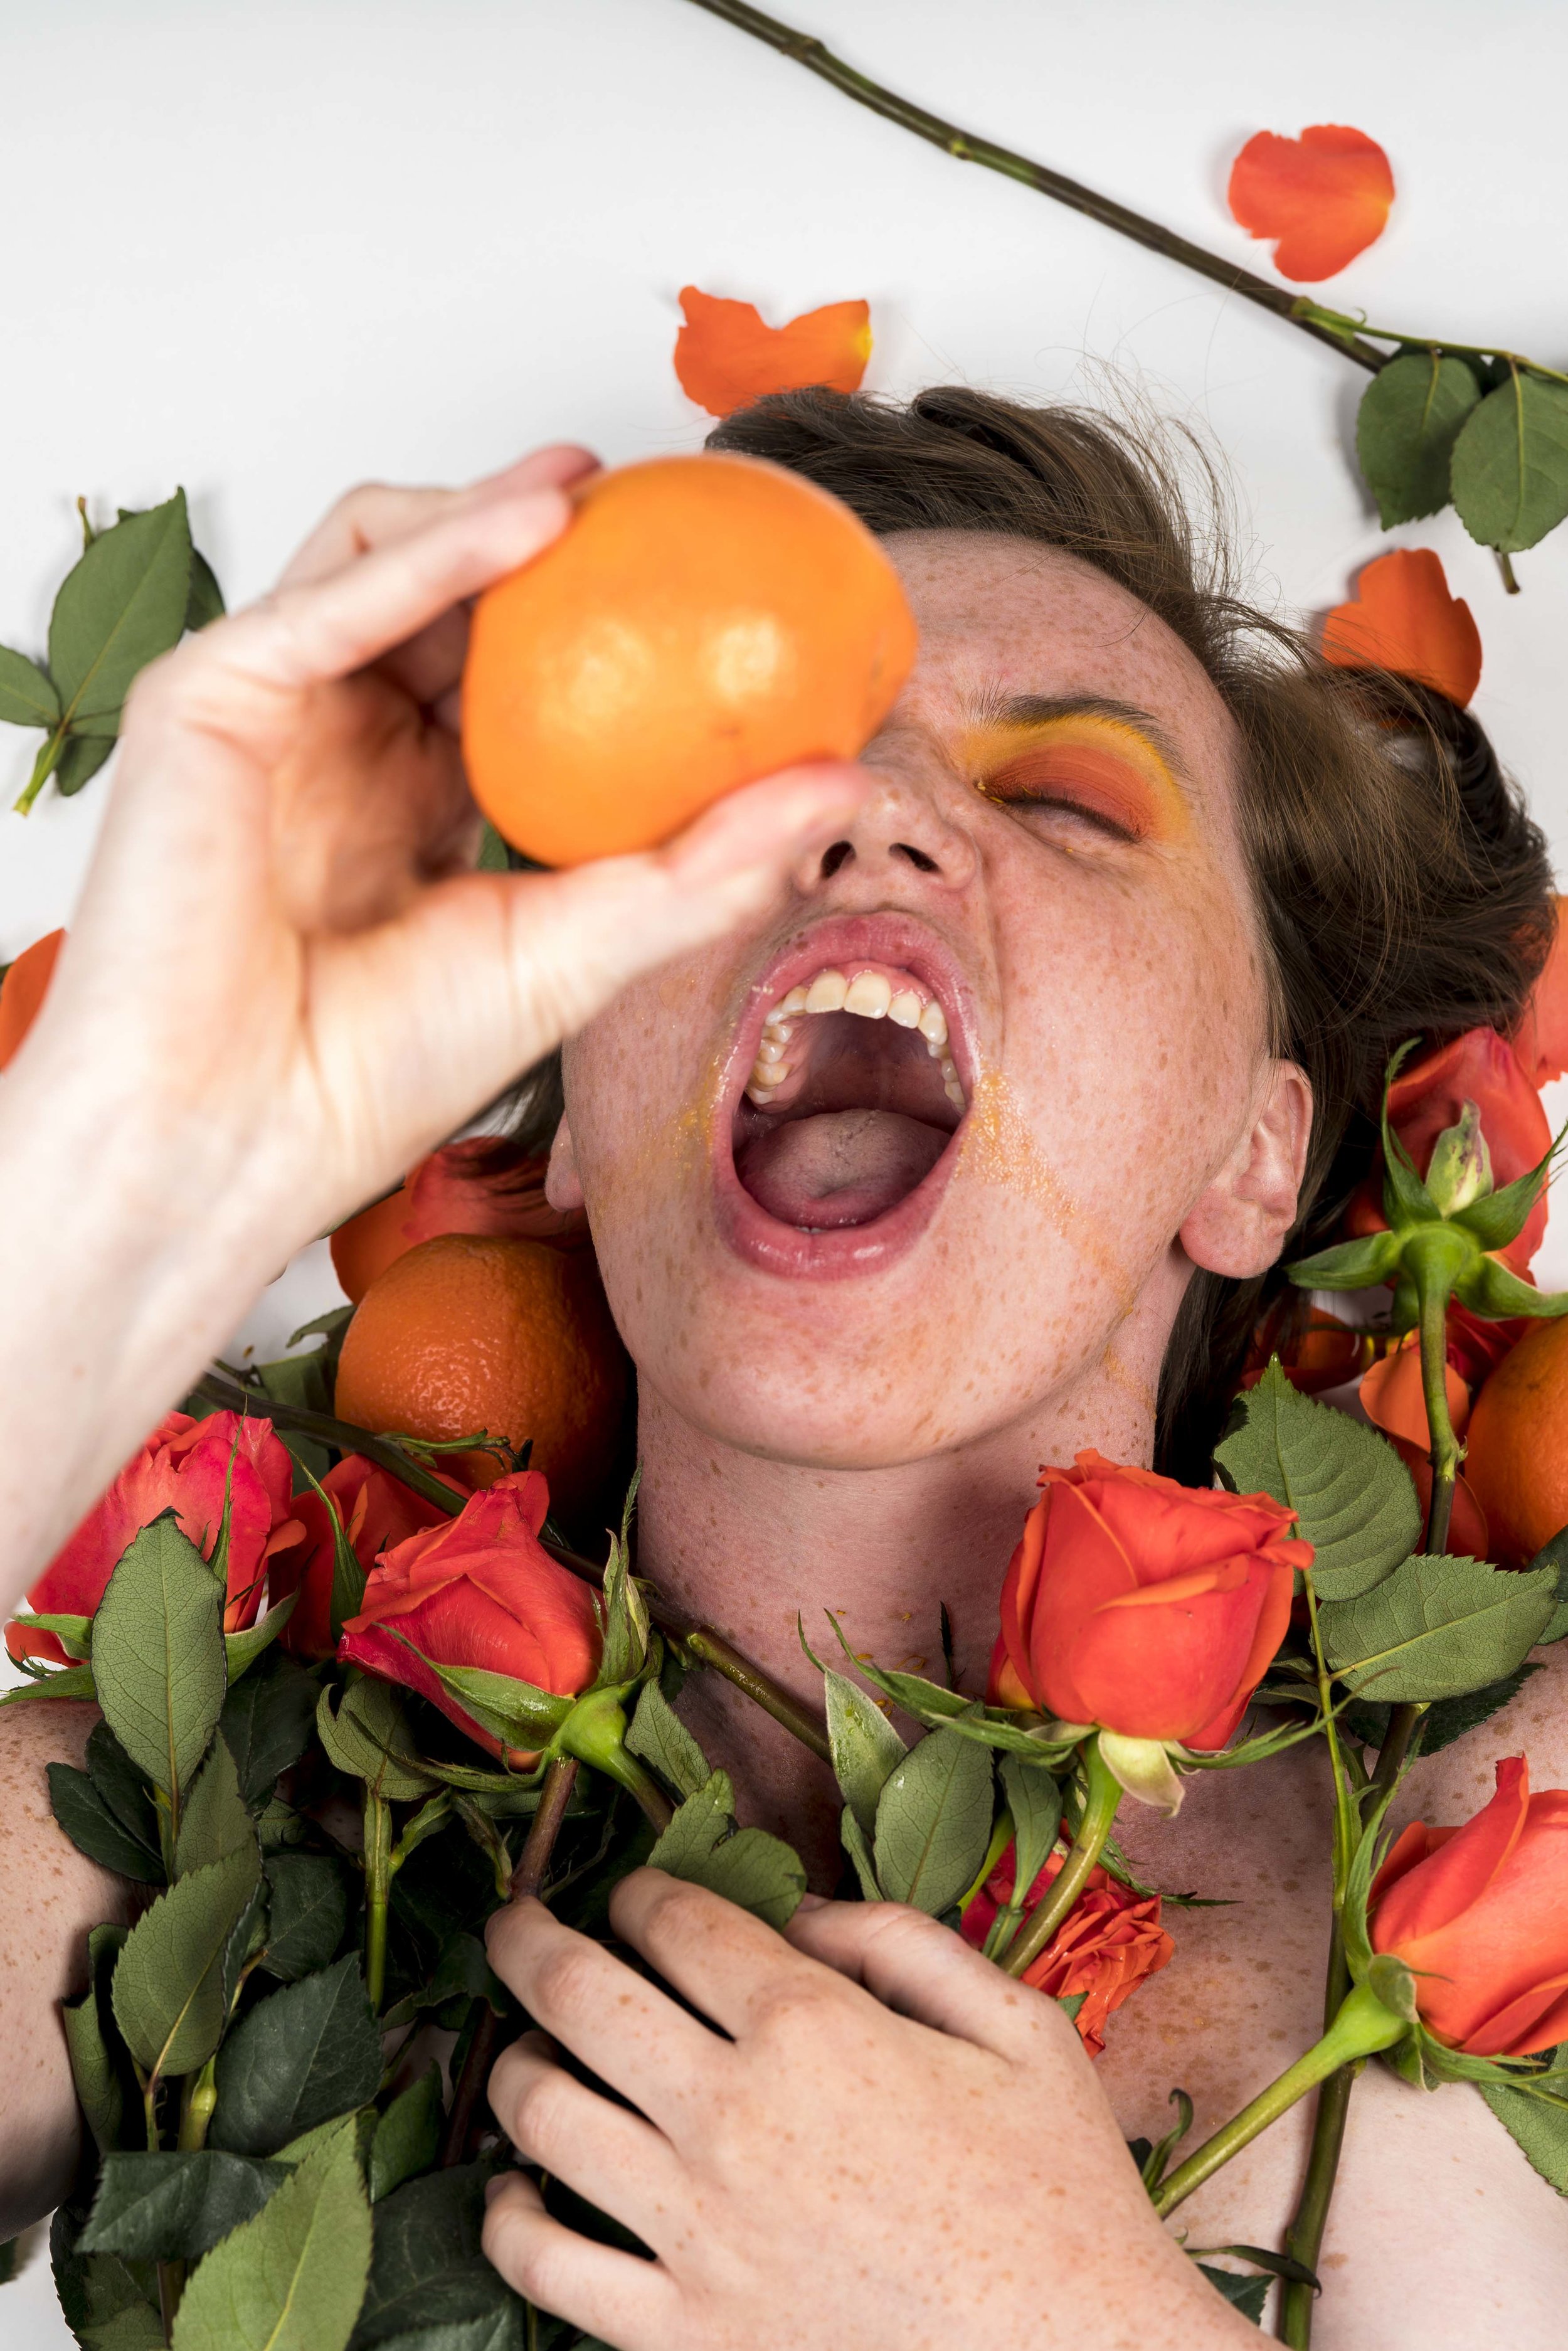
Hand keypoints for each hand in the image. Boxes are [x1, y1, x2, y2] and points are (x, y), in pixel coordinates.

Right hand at [28, 445, 863, 1240]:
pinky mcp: (207, 696)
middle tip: (652, 507)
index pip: (503, 675)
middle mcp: (336, 741)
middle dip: (537, 537)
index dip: (591, 623)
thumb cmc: (376, 1070)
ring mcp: (269, 713)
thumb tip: (849, 785)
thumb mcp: (583, 948)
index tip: (701, 586)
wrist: (241, 1134)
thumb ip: (707, 864)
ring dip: (482, 510)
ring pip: (373, 556)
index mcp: (407, 798)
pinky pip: (331, 596)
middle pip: (439, 593)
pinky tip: (537, 520)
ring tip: (590, 494)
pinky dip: (439, 550)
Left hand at [482, 1874, 1253, 2350]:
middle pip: (574, 1994)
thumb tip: (798, 1914)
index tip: (634, 1894)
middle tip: (512, 1926)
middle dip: (525, 1939)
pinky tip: (517, 2196)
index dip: (638, 1890)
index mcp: (813, 2026)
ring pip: (539, 2116)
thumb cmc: (1060, 2192)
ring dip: (514, 2064)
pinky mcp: (679, 2336)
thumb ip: (899, 1940)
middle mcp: (732, 2116)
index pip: (672, 1921)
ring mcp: (694, 2232)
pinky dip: (507, 2220)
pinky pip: (542, 2268)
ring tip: (525, 2051)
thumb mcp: (1015, 2024)